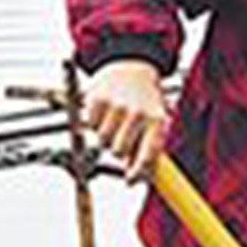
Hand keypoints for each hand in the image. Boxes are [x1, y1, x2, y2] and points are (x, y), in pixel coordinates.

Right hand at [80, 59, 170, 182]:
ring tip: (115, 122)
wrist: (131, 65)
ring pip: (102, 141)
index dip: (137, 173)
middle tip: (122, 137)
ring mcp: (117, 106)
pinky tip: (106, 111)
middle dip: (118, 150)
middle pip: (118, 151)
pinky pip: (90, 125)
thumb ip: (146, 149)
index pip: (147, 156)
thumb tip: (133, 179)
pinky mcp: (98, 99)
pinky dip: (95, 122)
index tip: (130, 181)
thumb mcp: (154, 121)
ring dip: (106, 137)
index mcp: (156, 121)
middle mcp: (138, 114)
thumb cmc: (145, 100)